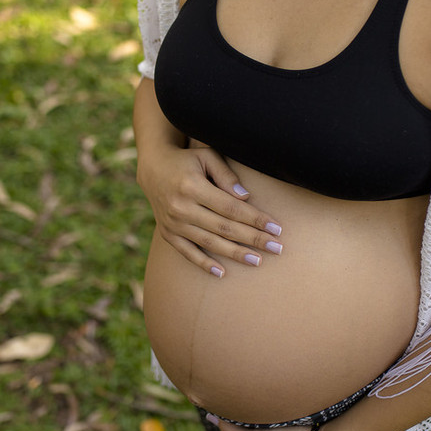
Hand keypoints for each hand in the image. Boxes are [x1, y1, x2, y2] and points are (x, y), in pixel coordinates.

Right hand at [137, 139, 283, 277]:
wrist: (153, 169)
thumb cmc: (187, 161)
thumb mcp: (206, 157)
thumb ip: (226, 175)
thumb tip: (246, 198)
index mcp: (192, 187)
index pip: (231, 208)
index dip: (255, 219)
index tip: (276, 228)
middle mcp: (181, 207)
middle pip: (224, 228)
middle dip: (253, 239)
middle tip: (277, 248)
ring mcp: (173, 223)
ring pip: (210, 243)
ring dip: (235, 254)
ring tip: (258, 261)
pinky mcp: (168, 234)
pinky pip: (188, 252)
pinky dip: (204, 264)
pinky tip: (222, 273)